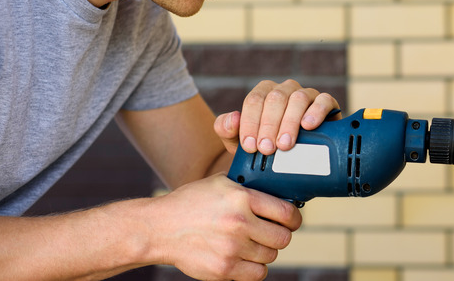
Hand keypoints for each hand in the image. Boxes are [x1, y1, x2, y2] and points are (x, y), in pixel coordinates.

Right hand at [151, 174, 301, 280]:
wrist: (159, 228)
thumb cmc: (190, 203)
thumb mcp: (221, 183)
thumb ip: (249, 187)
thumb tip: (278, 190)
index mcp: (242, 198)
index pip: (287, 212)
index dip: (294, 218)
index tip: (291, 220)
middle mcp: (239, 223)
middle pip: (283, 238)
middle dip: (280, 235)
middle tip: (270, 232)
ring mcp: (232, 248)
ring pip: (271, 256)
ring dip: (265, 251)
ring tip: (251, 243)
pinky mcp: (224, 269)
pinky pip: (257, 274)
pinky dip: (255, 268)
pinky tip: (245, 257)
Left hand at [214, 79, 339, 154]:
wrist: (295, 158)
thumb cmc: (267, 145)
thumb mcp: (241, 142)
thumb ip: (227, 130)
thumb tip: (232, 118)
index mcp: (263, 93)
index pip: (253, 100)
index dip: (250, 122)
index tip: (250, 146)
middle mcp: (284, 90)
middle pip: (275, 99)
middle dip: (269, 125)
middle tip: (267, 148)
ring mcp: (306, 94)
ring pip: (298, 98)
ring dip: (290, 122)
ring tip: (285, 144)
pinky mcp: (326, 102)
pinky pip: (323, 100)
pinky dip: (316, 111)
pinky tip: (308, 126)